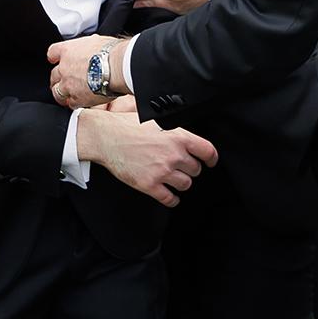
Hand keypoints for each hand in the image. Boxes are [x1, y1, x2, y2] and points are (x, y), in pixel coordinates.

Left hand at [47, 32, 122, 108]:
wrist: (117, 67)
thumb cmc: (111, 52)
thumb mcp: (96, 40)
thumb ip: (88, 45)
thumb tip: (92, 45)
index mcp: (67, 50)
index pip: (52, 52)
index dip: (54, 57)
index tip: (55, 60)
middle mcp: (64, 68)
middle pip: (53, 75)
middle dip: (57, 78)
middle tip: (64, 80)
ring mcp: (68, 84)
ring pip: (57, 92)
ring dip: (62, 93)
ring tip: (67, 95)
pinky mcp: (77, 98)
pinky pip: (71, 103)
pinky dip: (74, 103)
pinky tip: (80, 101)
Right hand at [76, 109, 216, 206]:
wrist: (106, 137)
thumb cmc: (127, 125)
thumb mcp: (156, 120)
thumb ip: (174, 129)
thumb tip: (184, 134)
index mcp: (178, 136)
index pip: (207, 151)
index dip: (211, 158)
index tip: (210, 162)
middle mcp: (173, 155)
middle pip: (196, 170)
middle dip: (190, 169)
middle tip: (181, 167)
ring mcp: (162, 171)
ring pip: (185, 184)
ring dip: (181, 183)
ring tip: (173, 179)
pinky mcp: (149, 185)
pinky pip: (169, 198)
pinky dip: (172, 199)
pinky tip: (169, 196)